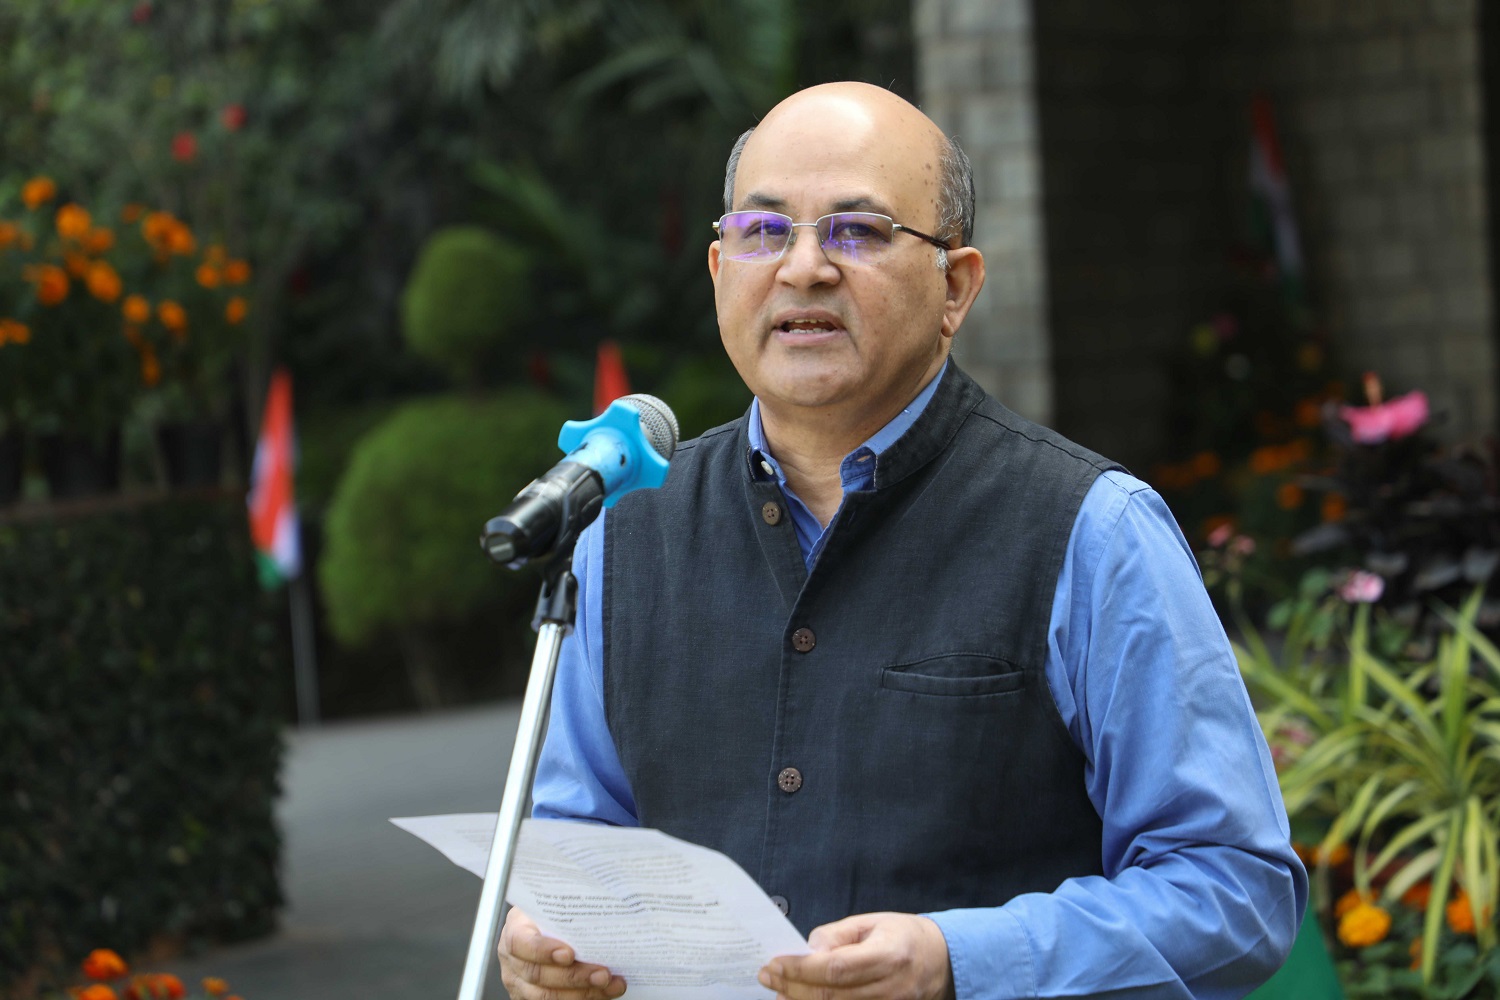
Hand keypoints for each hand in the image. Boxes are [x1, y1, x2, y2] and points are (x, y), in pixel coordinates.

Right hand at [497, 906, 626, 999]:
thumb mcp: (555, 904)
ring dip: (582, 992)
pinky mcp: (530, 998)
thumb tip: (597, 905)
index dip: (542, 950)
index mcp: (515, 929)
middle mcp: (513, 959)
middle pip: (537, 974)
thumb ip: (568, 908)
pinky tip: (604, 992)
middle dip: (574, 976)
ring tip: (609, 984)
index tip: (569, 954)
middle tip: (602, 973)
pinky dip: (583, 998)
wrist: (548, 928)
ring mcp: (519, 982)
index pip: (519, 942)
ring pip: (546, 996)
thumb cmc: (554, 913)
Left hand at [758, 912, 954, 999]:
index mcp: (889, 955)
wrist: (942, 962)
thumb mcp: (872, 922)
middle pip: (831, 996)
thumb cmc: (904, 937)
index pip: (836, 968)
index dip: (800, 969)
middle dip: (792, 987)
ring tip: (779, 992)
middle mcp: (891, 988)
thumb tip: (807, 950)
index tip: (775, 963)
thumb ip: (837, 935)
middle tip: (767, 977)